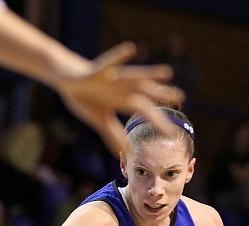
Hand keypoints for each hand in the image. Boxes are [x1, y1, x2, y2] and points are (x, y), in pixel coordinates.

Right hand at [52, 42, 184, 153]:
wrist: (68, 80)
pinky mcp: (98, 71)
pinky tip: (131, 49)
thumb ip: (113, 135)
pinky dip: (119, 56)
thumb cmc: (87, 98)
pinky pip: (110, 63)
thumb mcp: (100, 120)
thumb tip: (127, 152)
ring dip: (149, 74)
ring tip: (167, 72)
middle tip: (180, 97)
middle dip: (161, 95)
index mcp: (123, 101)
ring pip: (133, 76)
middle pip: (145, 92)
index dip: (158, 122)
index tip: (173, 133)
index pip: (145, 112)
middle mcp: (122, 89)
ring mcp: (111, 79)